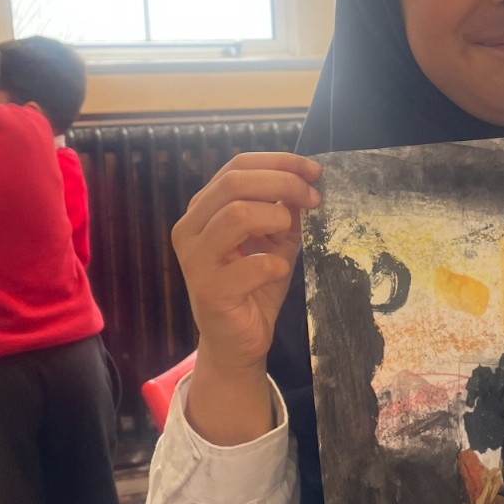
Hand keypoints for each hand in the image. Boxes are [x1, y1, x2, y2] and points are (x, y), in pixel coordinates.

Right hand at [172, 151, 320, 371]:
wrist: (238, 342)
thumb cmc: (253, 287)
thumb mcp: (274, 240)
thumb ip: (284, 209)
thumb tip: (305, 180)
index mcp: (203, 209)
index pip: (236, 167)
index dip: (278, 162)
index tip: (313, 170)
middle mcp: (190, 229)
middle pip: (234, 183)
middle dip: (282, 183)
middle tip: (313, 197)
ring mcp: (195, 260)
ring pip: (237, 214)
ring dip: (276, 219)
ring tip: (288, 234)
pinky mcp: (209, 290)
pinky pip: (252, 265)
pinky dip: (275, 264)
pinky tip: (277, 272)